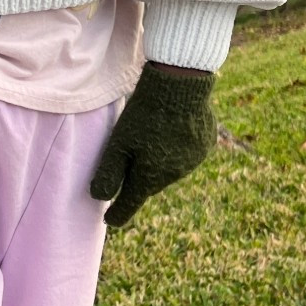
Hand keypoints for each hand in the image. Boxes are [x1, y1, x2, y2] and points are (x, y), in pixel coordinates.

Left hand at [89, 63, 216, 227]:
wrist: (180, 85)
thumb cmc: (143, 115)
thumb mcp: (118, 143)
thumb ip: (108, 174)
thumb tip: (99, 198)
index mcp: (150, 178)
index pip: (130, 204)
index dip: (117, 214)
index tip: (109, 220)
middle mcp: (174, 176)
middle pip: (149, 183)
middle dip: (138, 176)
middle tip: (128, 156)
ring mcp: (193, 161)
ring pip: (169, 168)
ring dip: (159, 159)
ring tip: (152, 133)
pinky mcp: (205, 145)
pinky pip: (187, 152)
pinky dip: (177, 146)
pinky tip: (172, 126)